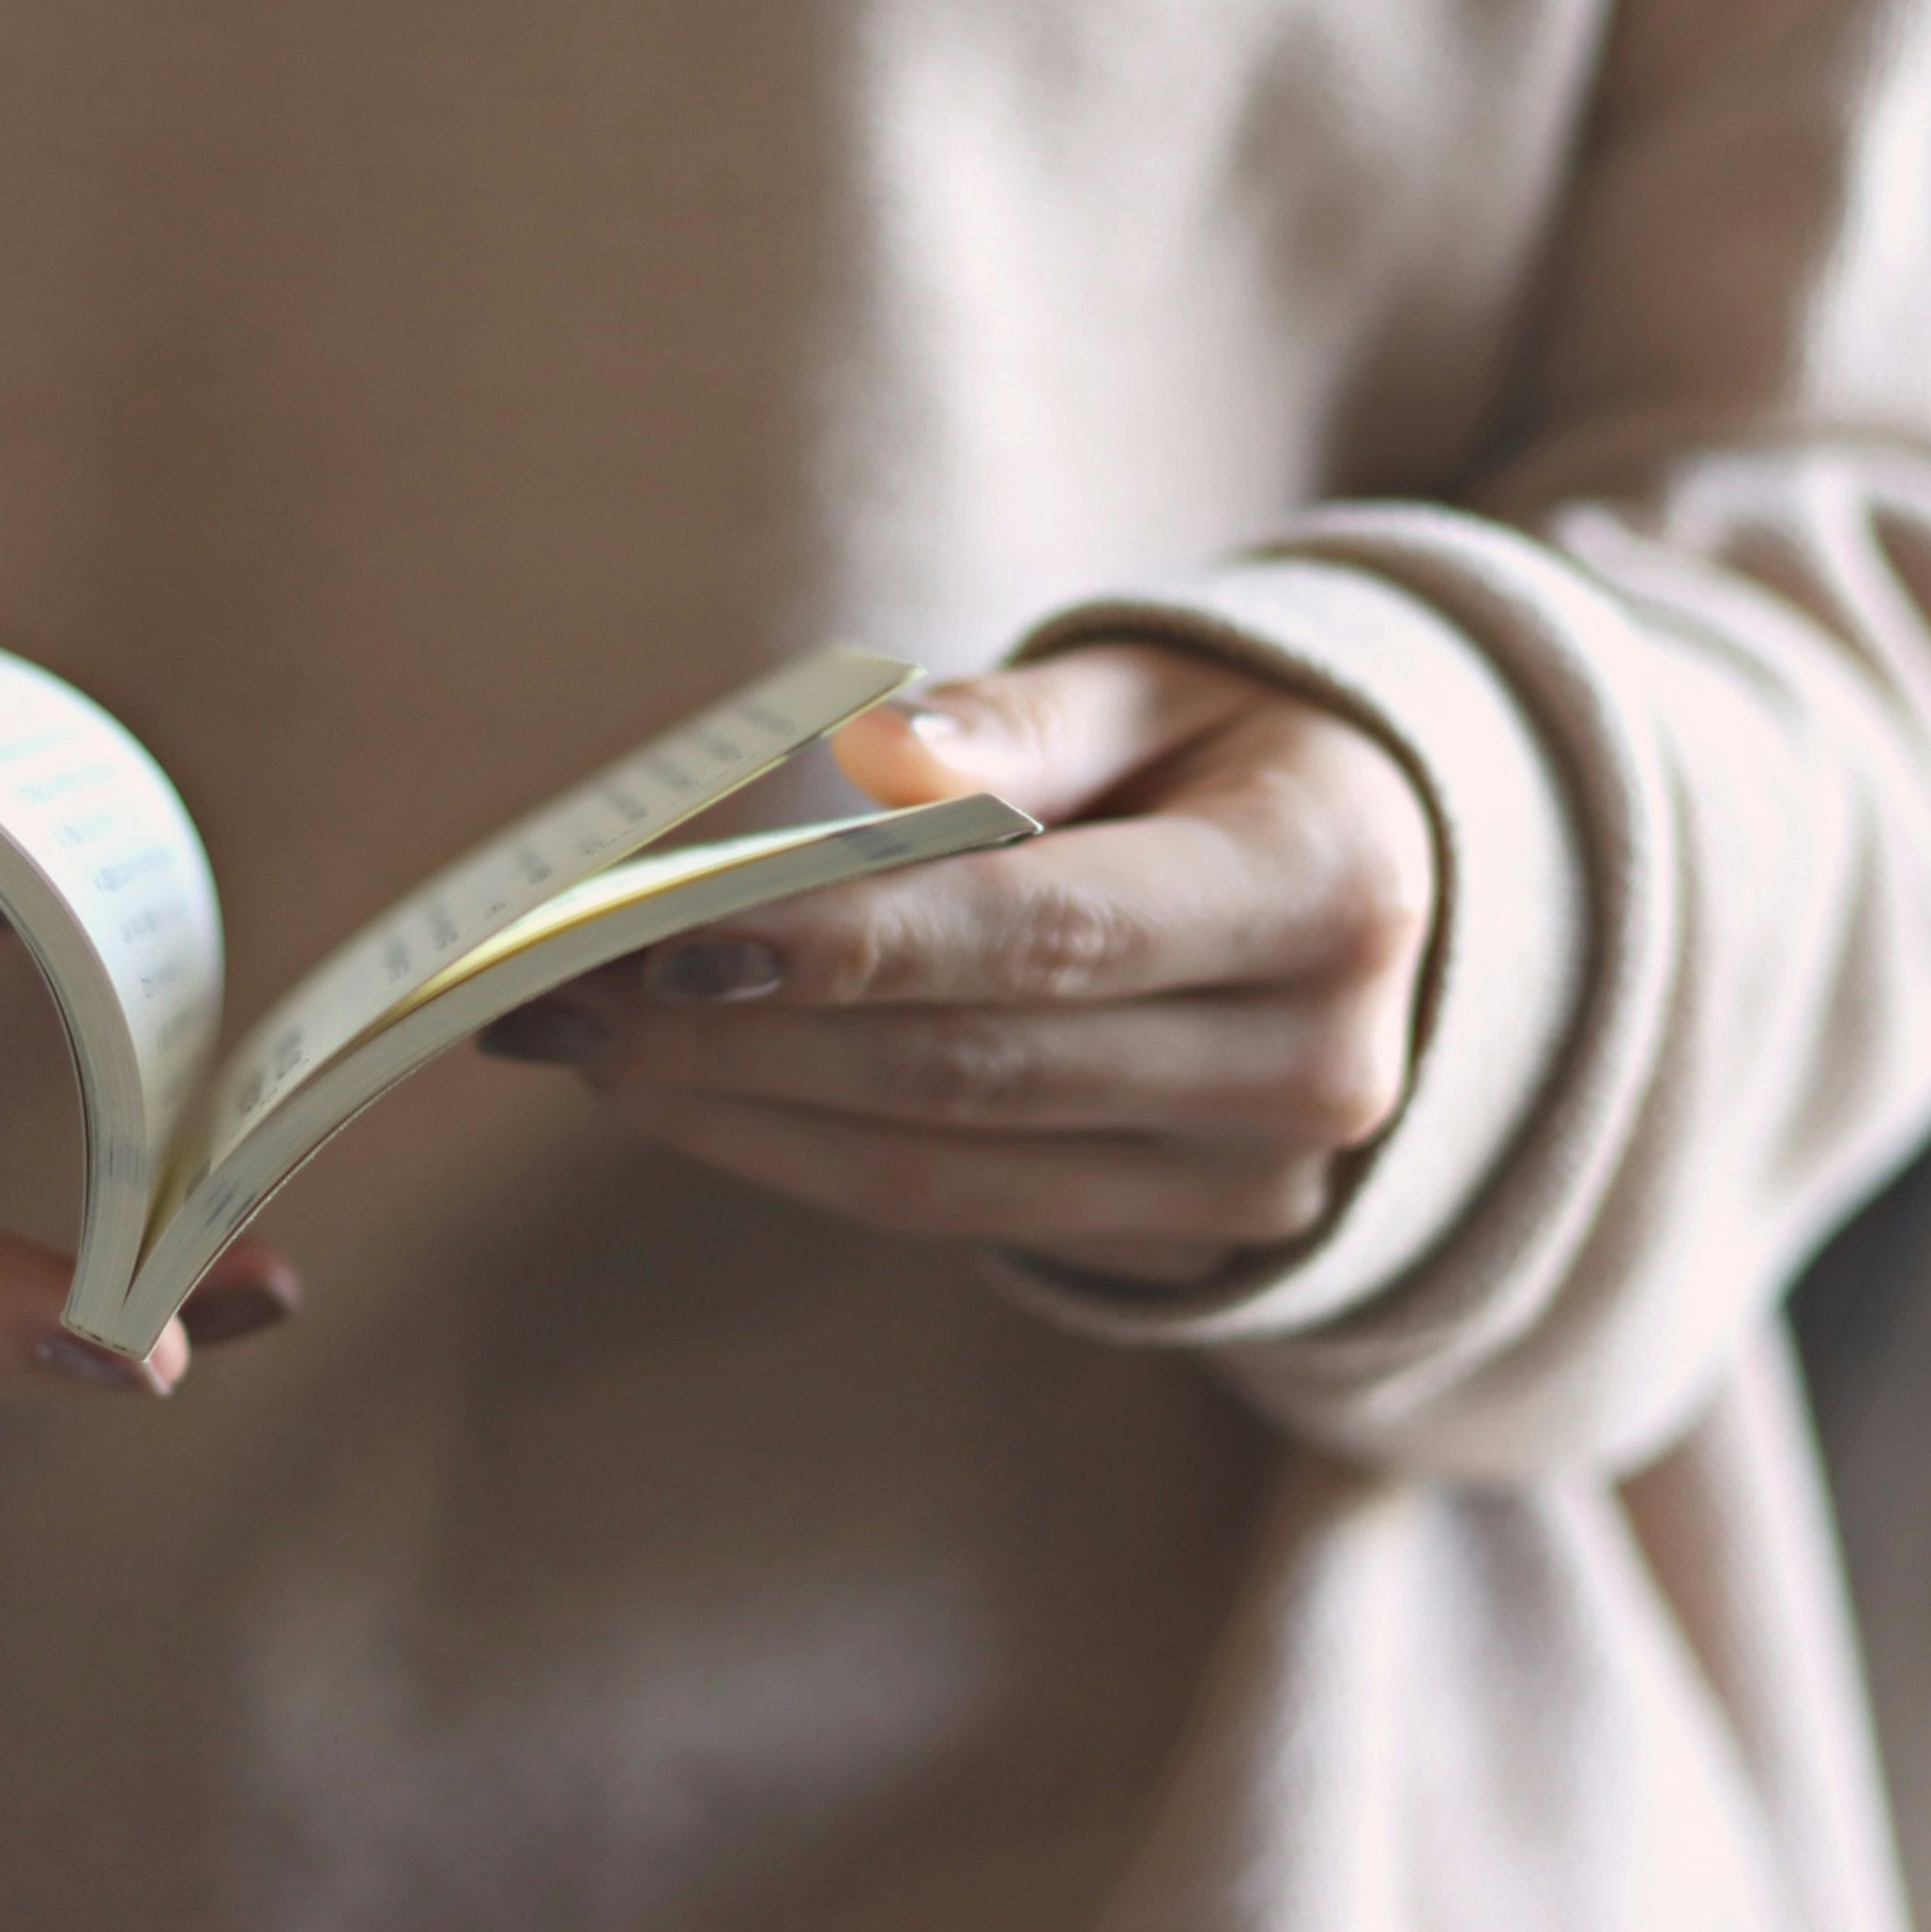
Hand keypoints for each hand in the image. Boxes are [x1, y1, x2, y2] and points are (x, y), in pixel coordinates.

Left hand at [478, 643, 1436, 1286]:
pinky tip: (681, 1090)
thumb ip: (1013, 726)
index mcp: (1329, 883)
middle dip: (739, 1031)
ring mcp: (1258, 1181)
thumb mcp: (1154, 686)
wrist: (1375, 886)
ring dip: (737, 1108)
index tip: (656, 932)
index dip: (840, 941)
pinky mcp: (1186, 1244)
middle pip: (971, 1065)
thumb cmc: (1226, 750)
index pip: (1044, 930)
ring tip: (581, 1036)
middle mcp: (1319, 1061)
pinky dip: (798, 1152)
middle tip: (555, 985)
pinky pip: (956, 1213)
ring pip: (942, 1167)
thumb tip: (868, 760)